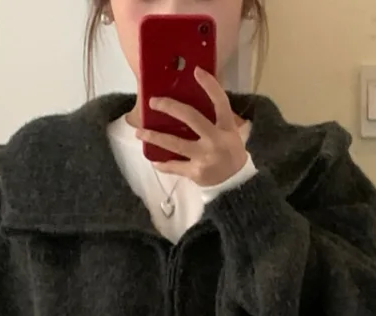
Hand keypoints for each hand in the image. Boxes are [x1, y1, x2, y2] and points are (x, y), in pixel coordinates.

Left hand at [137, 69, 248, 186]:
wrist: (236, 183)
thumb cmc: (230, 152)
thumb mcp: (230, 132)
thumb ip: (215, 118)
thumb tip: (192, 97)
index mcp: (226, 127)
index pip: (220, 101)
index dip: (210, 85)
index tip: (197, 71)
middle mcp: (215, 140)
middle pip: (191, 118)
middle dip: (170, 107)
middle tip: (153, 102)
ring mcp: (204, 157)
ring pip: (175, 144)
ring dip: (155, 137)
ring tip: (139, 132)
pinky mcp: (196, 172)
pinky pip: (175, 167)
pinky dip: (163, 164)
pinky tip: (153, 160)